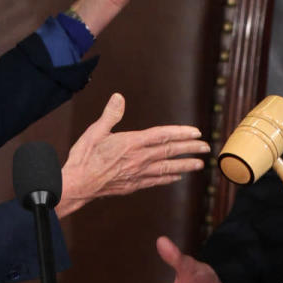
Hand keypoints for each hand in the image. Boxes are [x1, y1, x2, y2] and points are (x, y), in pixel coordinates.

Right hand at [57, 93, 209, 217]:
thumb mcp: (95, 131)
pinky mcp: (134, 185)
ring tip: (200, 164)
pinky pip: (156, 181)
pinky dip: (169, 178)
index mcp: (131, 143)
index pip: (162, 136)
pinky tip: (177, 177)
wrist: (77, 185)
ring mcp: (138, 174)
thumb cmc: (84, 157)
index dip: (180, 133)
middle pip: (169, 152)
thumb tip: (119, 97)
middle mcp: (138, 159)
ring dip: (185, 165)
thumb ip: (110, 115)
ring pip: (167, 168)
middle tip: (206, 147)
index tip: (195, 132)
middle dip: (190, 148)